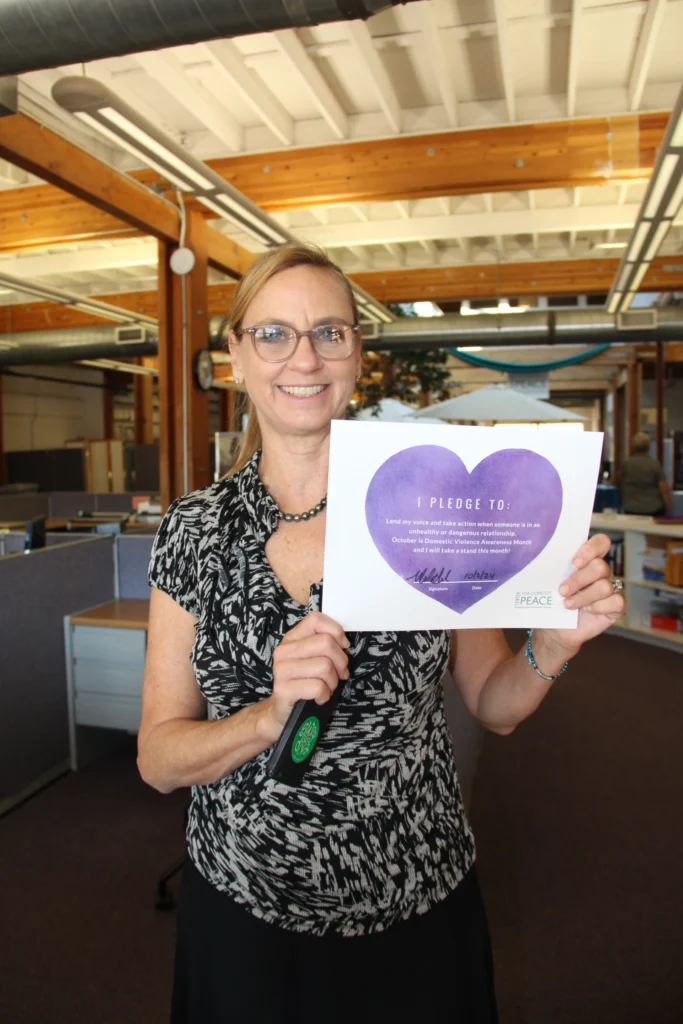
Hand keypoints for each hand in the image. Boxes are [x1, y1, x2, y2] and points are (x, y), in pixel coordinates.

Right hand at [265, 612, 349, 733]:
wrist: (284, 713)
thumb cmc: (304, 683)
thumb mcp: (312, 659)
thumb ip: (324, 645)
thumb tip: (345, 643)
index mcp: (291, 638)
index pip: (316, 620)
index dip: (336, 631)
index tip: (343, 646)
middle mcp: (283, 651)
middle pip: (325, 643)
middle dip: (340, 661)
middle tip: (339, 674)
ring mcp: (281, 670)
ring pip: (324, 666)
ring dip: (333, 681)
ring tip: (326, 687)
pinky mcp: (283, 689)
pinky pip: (318, 686)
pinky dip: (325, 695)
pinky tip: (319, 697)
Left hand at [543, 533, 624, 655]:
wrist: (555, 630)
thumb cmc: (552, 603)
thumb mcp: (549, 583)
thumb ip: (551, 568)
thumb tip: (538, 557)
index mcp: (587, 560)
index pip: (600, 542)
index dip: (590, 549)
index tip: (574, 562)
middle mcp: (601, 572)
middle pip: (600, 566)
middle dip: (578, 579)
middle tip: (562, 590)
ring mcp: (610, 588)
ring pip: (605, 586)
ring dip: (584, 596)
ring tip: (568, 604)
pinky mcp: (615, 606)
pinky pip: (616, 601)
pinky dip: (599, 607)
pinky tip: (587, 611)